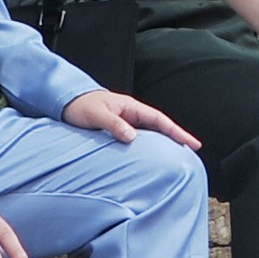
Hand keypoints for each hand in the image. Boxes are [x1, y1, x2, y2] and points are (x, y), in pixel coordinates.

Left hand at [61, 88, 200, 151]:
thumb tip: (132, 137)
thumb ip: (114, 125)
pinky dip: (149, 146)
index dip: (177, 132)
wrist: (66, 102)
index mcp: (131, 107)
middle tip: (192, 151)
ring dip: (164, 143)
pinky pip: (140, 138)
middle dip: (176, 138)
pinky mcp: (119, 129)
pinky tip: (153, 156)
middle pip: (160, 127)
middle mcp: (132, 114)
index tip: (192, 143)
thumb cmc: (81, 106)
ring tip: (177, 156)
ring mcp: (127, 121)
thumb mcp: (97, 115)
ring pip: (151, 133)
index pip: (160, 120)